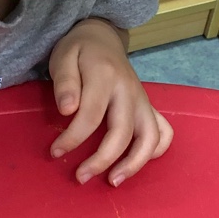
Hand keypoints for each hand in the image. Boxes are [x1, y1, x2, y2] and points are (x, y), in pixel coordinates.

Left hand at [48, 18, 172, 185]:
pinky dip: (156, 151)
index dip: (73, 138)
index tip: (55, 152)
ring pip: (151, 137)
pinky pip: (163, 132)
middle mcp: (129, 91)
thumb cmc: (79, 51)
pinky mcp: (148, 107)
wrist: (101, 36)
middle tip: (81, 177)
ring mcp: (143, 100)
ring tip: (114, 181)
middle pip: (123, 132)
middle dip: (102, 160)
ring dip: (134, 163)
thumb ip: (65, 82)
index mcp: (106, 77)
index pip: (91, 115)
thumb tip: (68, 110)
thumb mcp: (63, 56)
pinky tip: (136, 163)